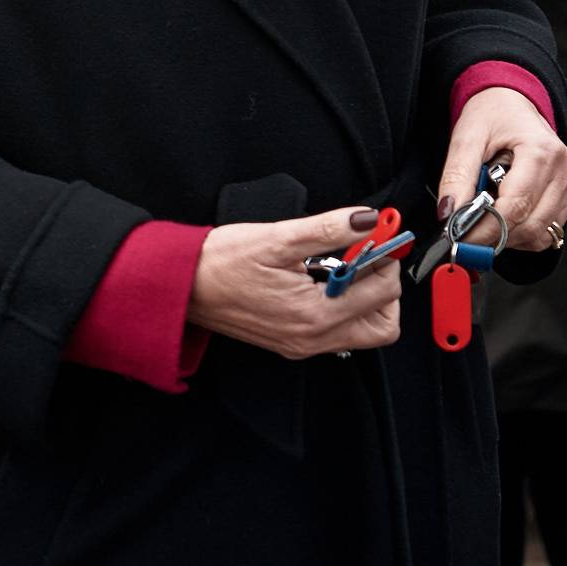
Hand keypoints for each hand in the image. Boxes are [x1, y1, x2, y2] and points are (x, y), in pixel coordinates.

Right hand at [187, 206, 403, 360]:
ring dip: (366, 300)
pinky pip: (337, 333)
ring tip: (342, 268)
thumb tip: (368, 220)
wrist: (180, 286)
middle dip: (384, 287)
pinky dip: (343, 307)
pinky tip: (321, 280)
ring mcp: (302, 344)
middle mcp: (312, 338)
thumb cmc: (219, 261)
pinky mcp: (291, 343)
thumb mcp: (276, 237)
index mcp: (314, 314)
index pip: (382, 292)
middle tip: (367, 255)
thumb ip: (328, 229)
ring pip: (363, 332)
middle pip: (383, 325)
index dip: (386, 258)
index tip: (380, 234)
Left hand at [441, 87, 566, 252]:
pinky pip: (547, 230)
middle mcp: (565, 170)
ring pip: (540, 234)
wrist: (512, 102)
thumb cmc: (490, 115)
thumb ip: (457, 176)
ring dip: (508, 236)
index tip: (460, 238)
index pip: (516, 206)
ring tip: (485, 213)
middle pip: (530, 225)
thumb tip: (448, 215)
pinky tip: (504, 214)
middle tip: (466, 234)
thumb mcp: (466, 138)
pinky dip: (522, 232)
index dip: (486, 228)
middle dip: (494, 235)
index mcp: (542, 151)